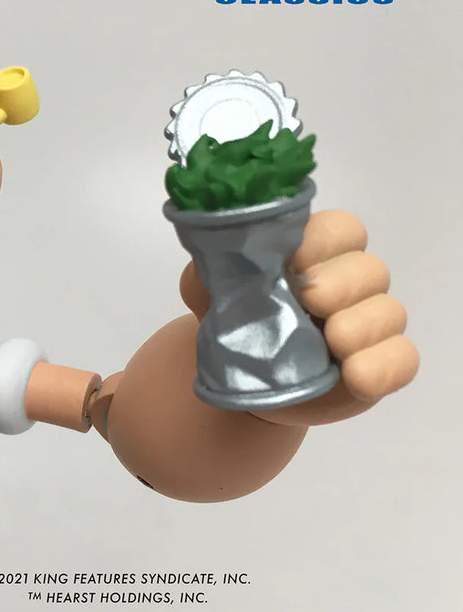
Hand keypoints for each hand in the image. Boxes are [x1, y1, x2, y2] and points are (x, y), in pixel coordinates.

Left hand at [181, 209, 417, 425]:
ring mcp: (369, 326)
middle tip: (313, 300)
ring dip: (363, 325)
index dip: (325, 239)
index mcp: (316, 254)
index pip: (341, 230)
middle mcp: (350, 283)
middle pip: (369, 269)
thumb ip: (212, 268)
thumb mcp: (209, 290)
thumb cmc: (235, 322)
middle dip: (343, 282)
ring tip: (333, 342)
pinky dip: (382, 366)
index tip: (296, 259)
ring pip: (389, 312)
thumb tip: (217, 252)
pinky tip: (356, 376)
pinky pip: (401, 360)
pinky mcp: (378, 366)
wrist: (243, 381)